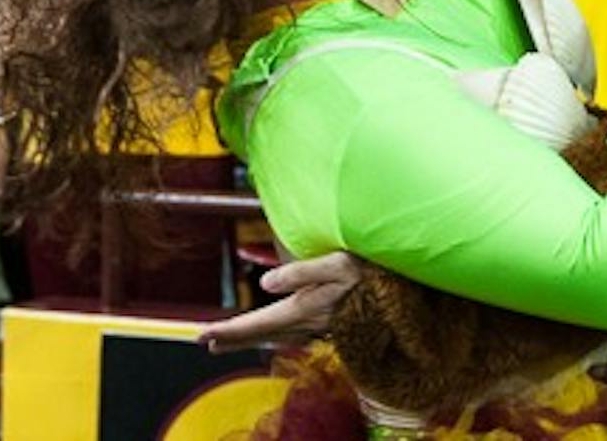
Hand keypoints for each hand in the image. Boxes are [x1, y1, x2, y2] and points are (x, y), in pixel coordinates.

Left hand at [197, 253, 362, 352]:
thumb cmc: (374, 276)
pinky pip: (289, 333)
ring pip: (274, 335)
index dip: (228, 328)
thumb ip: (302, 271)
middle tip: (205, 342)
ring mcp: (317, 326)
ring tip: (228, 341)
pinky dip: (271, 335)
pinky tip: (272, 335)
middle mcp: (306, 323)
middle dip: (232, 338)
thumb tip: (265, 282)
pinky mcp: (327, 324)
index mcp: (303, 309)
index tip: (201, 334)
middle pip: (260, 334)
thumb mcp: (339, 264)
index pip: (256, 322)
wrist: (405, 298)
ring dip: (249, 338)